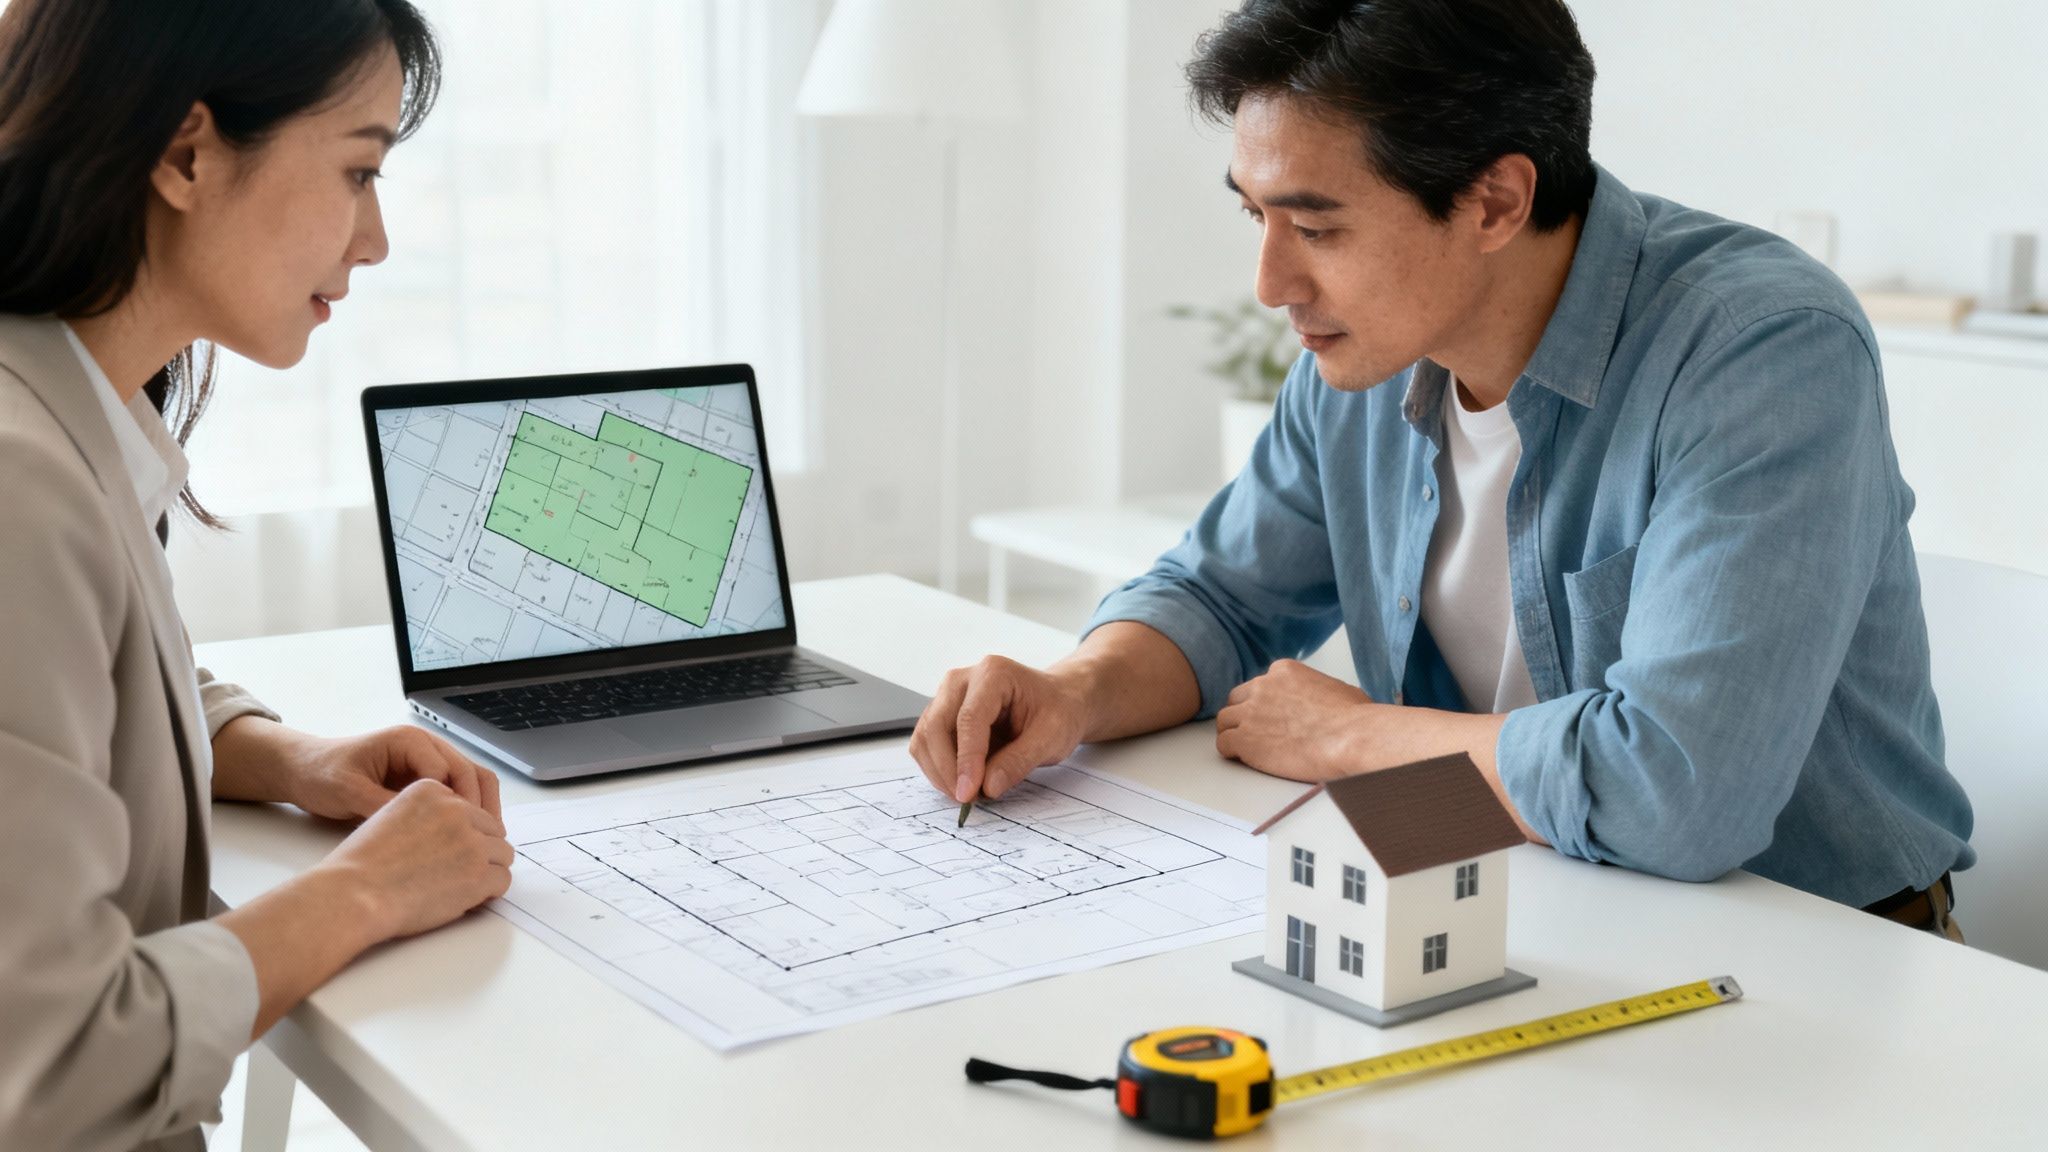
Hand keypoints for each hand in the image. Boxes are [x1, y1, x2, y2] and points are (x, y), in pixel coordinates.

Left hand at [282, 724, 501, 822]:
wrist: (302, 769)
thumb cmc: (321, 774)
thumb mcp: (349, 791)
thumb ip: (384, 805)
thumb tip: (418, 826)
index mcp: (409, 741)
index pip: (449, 771)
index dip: (459, 802)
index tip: (461, 832)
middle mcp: (425, 747)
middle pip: (470, 772)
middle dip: (480, 805)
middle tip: (487, 838)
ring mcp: (426, 761)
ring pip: (470, 780)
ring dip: (480, 807)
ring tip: (486, 838)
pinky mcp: (423, 778)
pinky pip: (454, 791)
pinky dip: (465, 810)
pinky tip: (465, 833)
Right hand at [321, 778, 514, 940]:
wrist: (353, 893)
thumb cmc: (362, 865)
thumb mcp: (391, 817)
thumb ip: (426, 817)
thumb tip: (453, 836)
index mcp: (432, 790)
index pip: (469, 809)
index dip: (463, 835)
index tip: (447, 854)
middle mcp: (456, 809)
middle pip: (491, 830)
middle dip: (480, 852)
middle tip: (457, 874)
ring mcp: (470, 841)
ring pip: (503, 854)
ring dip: (487, 872)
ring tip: (460, 887)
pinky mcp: (478, 873)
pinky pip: (503, 880)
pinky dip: (490, 892)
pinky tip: (467, 899)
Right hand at [909, 655, 1089, 801]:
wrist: (1059, 702)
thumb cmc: (1058, 711)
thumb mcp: (1052, 738)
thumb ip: (1019, 761)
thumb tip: (987, 786)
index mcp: (993, 674)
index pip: (969, 718)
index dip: (966, 759)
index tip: (969, 792)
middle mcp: (963, 680)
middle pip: (936, 725)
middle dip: (947, 768)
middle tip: (967, 799)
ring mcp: (948, 696)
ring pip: (925, 737)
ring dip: (940, 772)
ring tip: (969, 793)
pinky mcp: (942, 715)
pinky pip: (927, 745)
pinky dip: (938, 769)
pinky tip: (962, 782)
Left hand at [1215, 659, 1375, 782]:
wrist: (1351, 738)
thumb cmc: (1355, 718)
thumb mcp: (1339, 689)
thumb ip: (1320, 689)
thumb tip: (1328, 700)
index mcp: (1283, 672)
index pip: (1260, 684)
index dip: (1263, 703)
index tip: (1271, 717)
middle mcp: (1263, 687)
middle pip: (1237, 700)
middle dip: (1243, 715)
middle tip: (1255, 733)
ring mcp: (1251, 712)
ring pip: (1225, 720)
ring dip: (1233, 733)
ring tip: (1248, 748)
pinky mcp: (1245, 739)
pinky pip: (1224, 744)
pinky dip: (1232, 752)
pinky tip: (1245, 759)